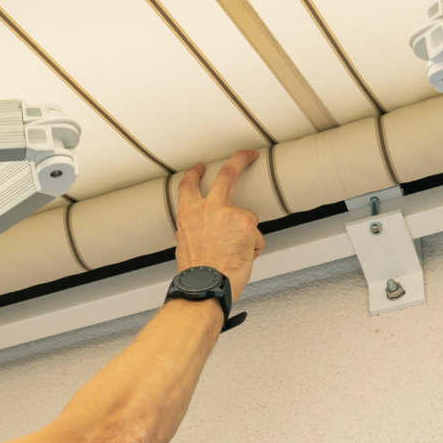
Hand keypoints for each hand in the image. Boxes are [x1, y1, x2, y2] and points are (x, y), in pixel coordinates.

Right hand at [172, 152, 263, 301]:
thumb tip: (210, 230)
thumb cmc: (197, 274)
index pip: (189, 184)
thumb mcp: (186, 245)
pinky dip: (253, 249)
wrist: (205, 286)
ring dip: (246, 236)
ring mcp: (228, 212)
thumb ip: (198, 229)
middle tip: (248, 155)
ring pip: (246, 218)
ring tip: (236, 255)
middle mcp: (207, 207)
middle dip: (240, 160)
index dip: (196, 173)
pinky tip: (242, 259)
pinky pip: (256, 237)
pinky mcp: (246, 222)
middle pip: (227, 173)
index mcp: (188, 214)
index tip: (201, 167)